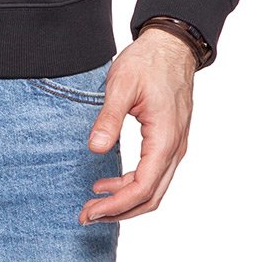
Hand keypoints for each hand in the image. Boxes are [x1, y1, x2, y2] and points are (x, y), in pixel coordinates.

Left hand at [79, 26, 195, 223]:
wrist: (171, 47)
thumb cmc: (148, 62)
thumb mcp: (122, 84)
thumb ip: (109, 118)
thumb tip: (96, 149)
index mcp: (164, 139)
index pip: (142, 188)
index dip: (115, 205)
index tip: (89, 211)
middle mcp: (175, 149)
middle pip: (150, 197)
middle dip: (118, 211)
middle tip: (87, 215)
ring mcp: (175, 146)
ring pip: (154, 189)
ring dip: (125, 201)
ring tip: (94, 200)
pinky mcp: (169, 141)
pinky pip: (154, 175)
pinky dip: (132, 186)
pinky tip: (109, 182)